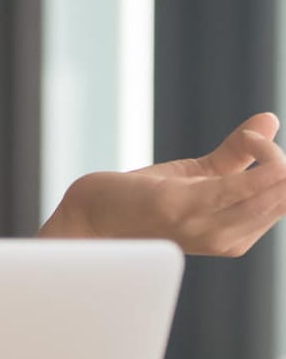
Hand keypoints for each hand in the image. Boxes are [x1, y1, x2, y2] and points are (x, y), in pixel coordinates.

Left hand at [41, 113, 285, 256]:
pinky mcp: (184, 208)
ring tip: (248, 139)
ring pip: (275, 194)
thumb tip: (270, 119)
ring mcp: (208, 229)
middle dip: (281, 161)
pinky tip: (253, 142)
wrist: (92, 215)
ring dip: (271, 156)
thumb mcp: (201, 173)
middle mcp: (230, 239)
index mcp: (238, 234)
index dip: (284, 167)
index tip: (253, 141)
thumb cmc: (144, 198)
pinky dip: (257, 162)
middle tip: (251, 139)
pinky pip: (238, 189)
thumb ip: (238, 154)